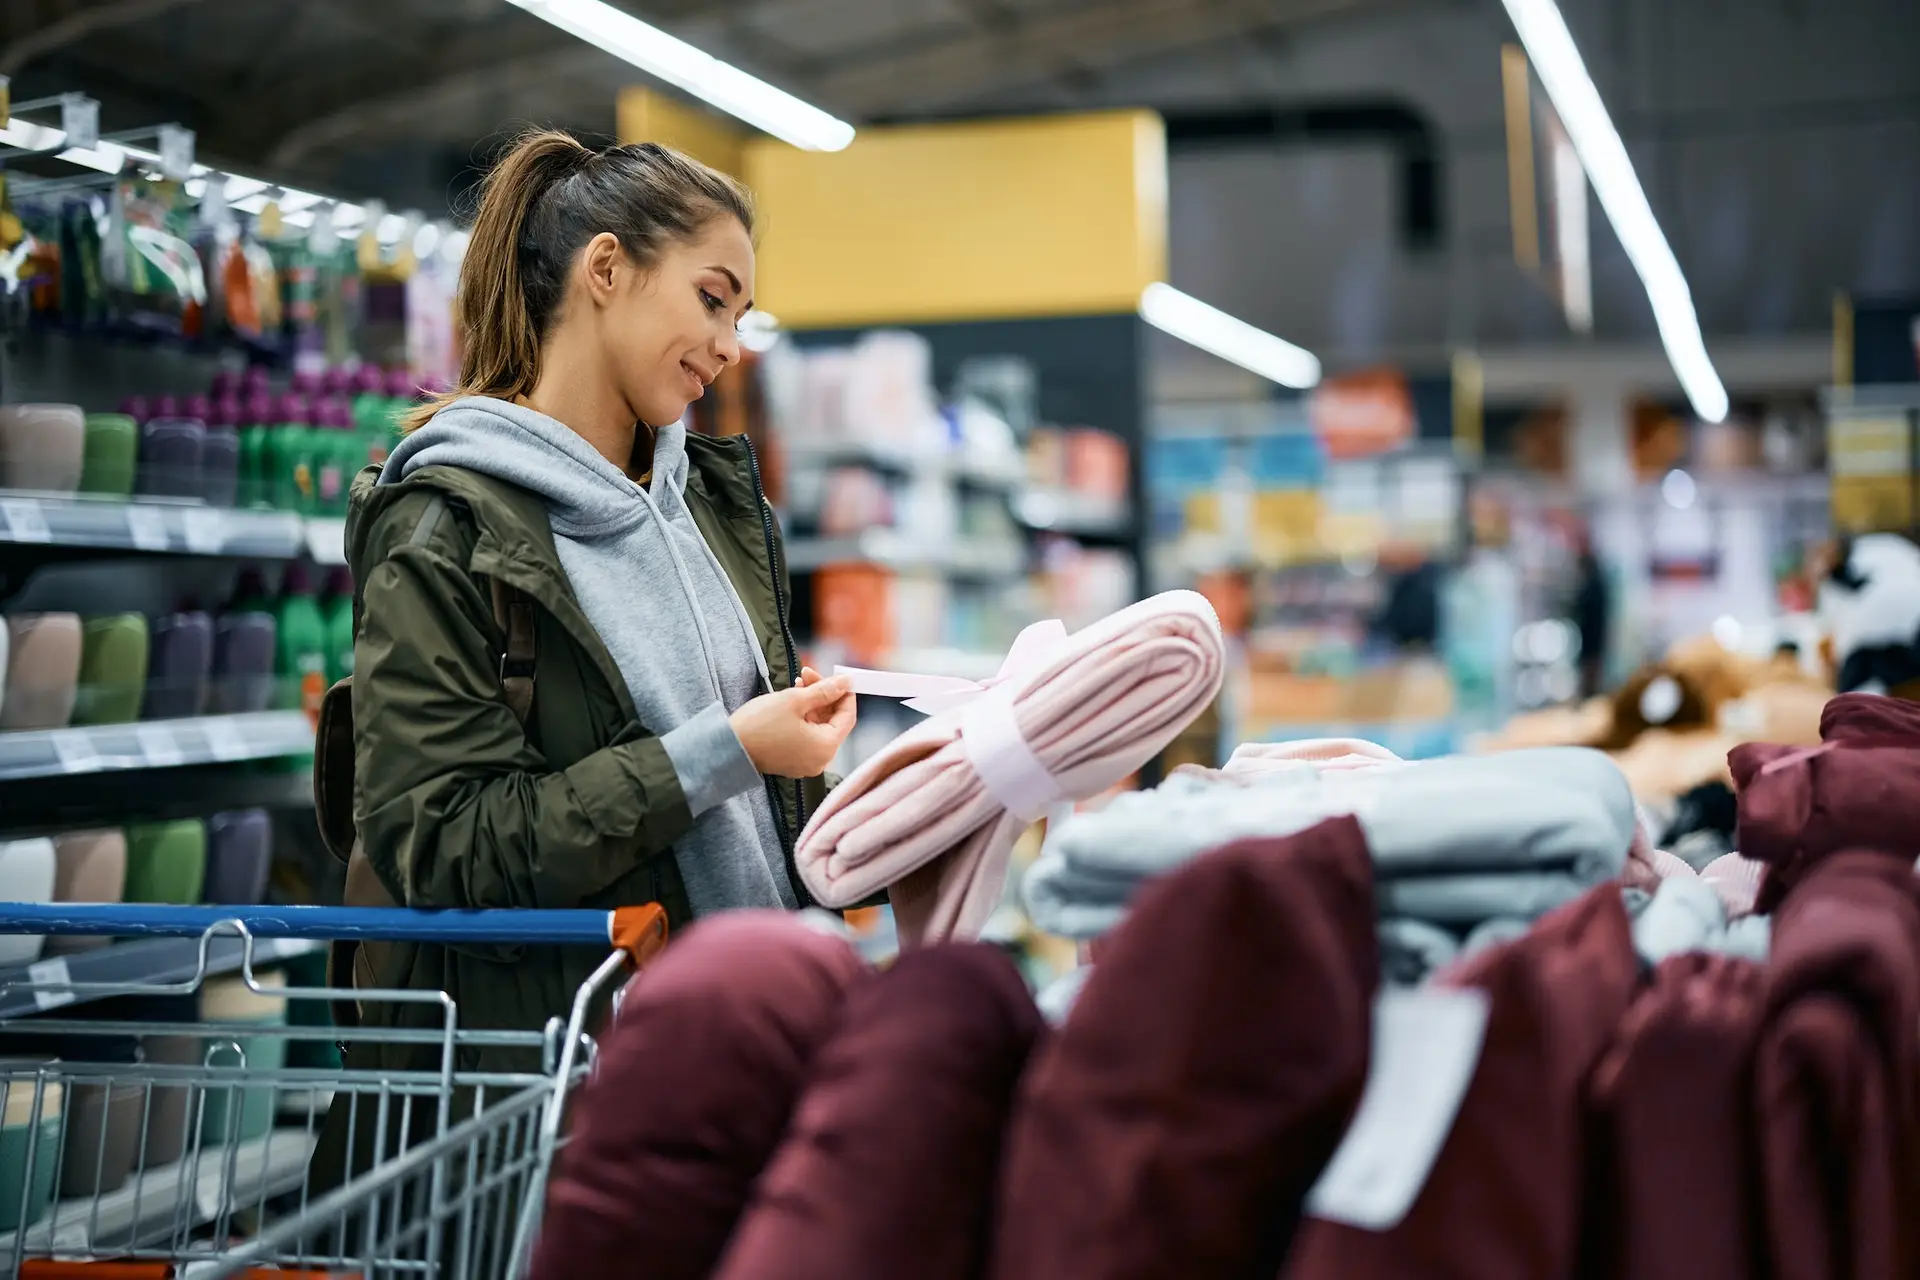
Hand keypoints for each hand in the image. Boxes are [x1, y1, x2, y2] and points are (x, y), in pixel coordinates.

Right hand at [731, 669, 856, 777]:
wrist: (728, 747)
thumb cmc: (760, 724)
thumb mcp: (795, 700)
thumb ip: (825, 690)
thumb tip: (845, 682)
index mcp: (826, 747)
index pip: (848, 716)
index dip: (845, 694)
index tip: (839, 676)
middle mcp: (820, 760)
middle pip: (832, 721)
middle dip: (824, 695)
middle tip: (809, 674)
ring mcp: (806, 763)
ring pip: (818, 727)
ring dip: (812, 704)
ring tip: (798, 683)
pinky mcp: (792, 761)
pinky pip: (806, 736)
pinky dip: (803, 718)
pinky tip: (792, 701)